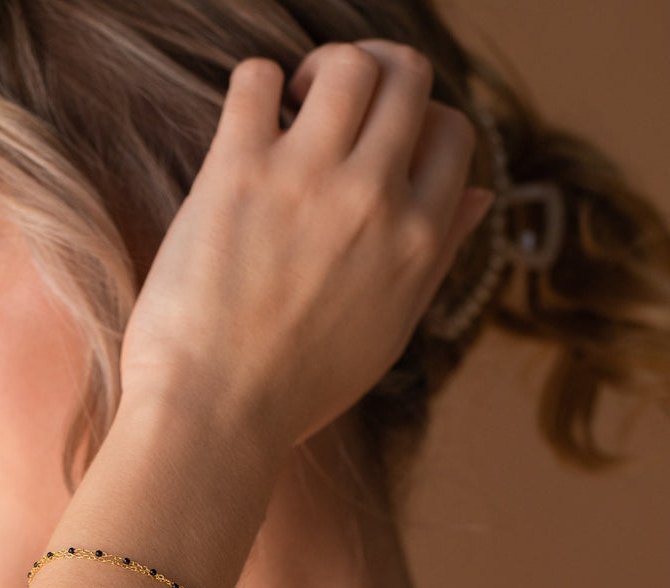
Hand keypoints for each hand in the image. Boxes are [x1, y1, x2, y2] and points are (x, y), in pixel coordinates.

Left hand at [118, 40, 493, 453]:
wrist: (215, 416)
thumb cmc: (295, 389)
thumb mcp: (389, 333)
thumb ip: (438, 257)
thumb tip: (479, 194)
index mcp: (419, 241)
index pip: (452, 134)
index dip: (418, 125)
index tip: (378, 146)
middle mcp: (375, 200)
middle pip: (409, 78)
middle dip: (379, 76)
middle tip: (333, 109)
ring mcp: (309, 181)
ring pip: (348, 64)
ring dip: (323, 69)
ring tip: (292, 106)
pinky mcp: (238, 174)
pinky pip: (257, 79)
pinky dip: (256, 85)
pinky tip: (246, 123)